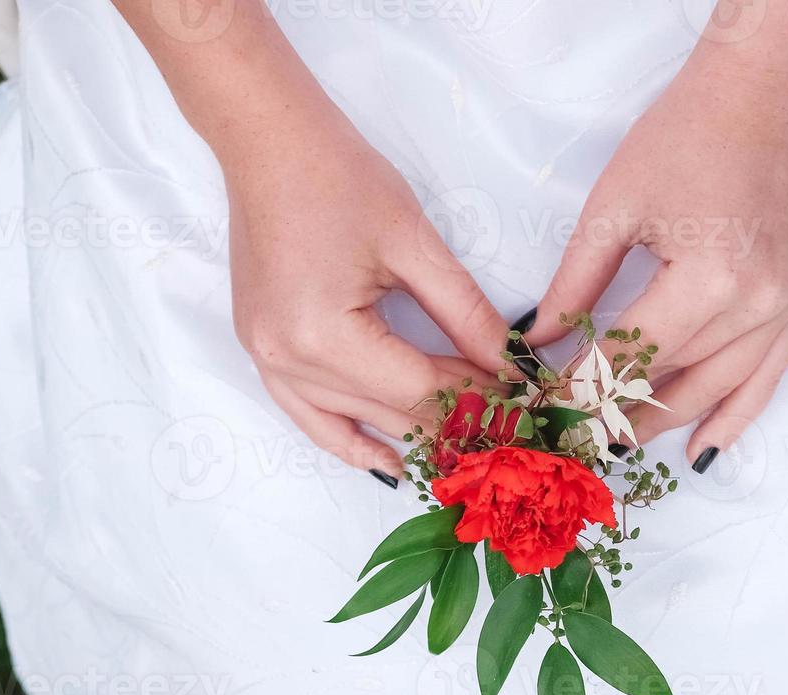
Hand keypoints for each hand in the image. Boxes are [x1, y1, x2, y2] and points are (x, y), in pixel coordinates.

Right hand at [110, 0, 509, 481]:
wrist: (267, 140)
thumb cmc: (338, 176)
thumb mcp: (414, 243)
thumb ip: (466, 313)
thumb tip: (513, 365)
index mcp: (324, 335)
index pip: (420, 388)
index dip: (479, 397)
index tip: (524, 403)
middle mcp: (288, 360)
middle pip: (389, 411)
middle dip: (453, 420)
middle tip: (508, 428)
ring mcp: (267, 359)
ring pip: (352, 421)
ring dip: (409, 435)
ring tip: (464, 453)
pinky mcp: (262, 349)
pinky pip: (306, 414)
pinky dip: (347, 438)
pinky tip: (387, 461)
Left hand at [531, 9, 787, 470]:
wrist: (760, 95)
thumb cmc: (682, 137)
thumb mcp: (614, 208)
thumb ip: (575, 284)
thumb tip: (533, 343)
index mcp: (708, 280)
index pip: (630, 355)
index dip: (581, 388)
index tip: (545, 410)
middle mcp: (756, 305)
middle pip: (675, 383)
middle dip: (618, 417)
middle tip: (575, 443)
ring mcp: (787, 308)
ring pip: (718, 390)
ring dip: (668, 424)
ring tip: (622, 448)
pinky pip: (769, 378)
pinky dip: (736, 417)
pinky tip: (704, 449)